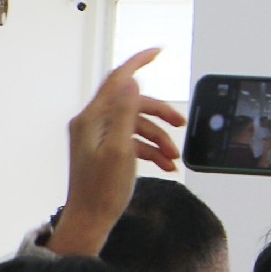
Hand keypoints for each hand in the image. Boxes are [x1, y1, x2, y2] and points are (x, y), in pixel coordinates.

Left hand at [49, 48, 183, 255]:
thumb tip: (132, 82)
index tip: (158, 52)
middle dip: (160, 113)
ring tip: (173, 156)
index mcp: (92, 118)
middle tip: (181, 124)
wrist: (90, 220)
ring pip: (136, 124)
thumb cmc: (102, 191)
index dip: (138, 62)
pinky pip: (133, 141)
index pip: (117, 79)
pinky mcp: (105, 151)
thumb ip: (124, 113)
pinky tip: (166, 164)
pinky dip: (151, 150)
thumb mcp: (119, 150)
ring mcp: (98, 137)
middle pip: (132, 103)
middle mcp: (92, 123)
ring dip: (159, 137)